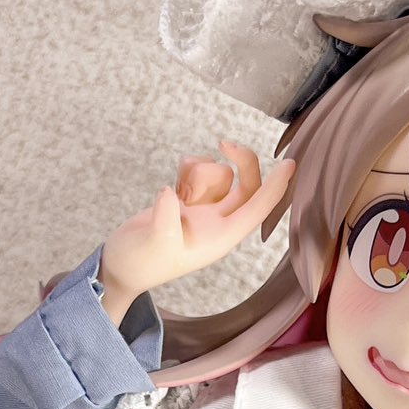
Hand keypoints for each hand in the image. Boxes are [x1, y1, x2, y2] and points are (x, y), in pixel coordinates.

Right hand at [98, 140, 294, 320]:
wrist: (118, 266)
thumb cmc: (137, 263)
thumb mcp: (149, 244)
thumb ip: (163, 220)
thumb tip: (170, 193)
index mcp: (220, 239)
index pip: (256, 210)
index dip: (275, 188)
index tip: (291, 163)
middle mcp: (218, 225)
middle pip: (247, 186)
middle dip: (240, 161)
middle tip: (224, 142)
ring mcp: (205, 212)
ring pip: (221, 175)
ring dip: (202, 170)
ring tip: (181, 188)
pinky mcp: (189, 202)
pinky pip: (200, 173)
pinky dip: (189, 169)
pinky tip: (174, 183)